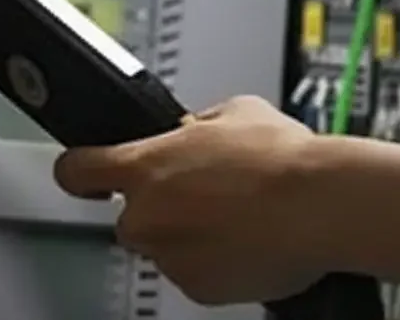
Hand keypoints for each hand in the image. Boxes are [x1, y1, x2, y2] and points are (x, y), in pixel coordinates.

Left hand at [52, 96, 324, 305]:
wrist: (322, 206)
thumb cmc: (284, 160)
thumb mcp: (236, 111)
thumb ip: (198, 125)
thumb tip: (194, 132)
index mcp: (146, 165)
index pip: (78, 169)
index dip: (80, 169)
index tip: (84, 174)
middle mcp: (146, 214)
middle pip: (132, 213)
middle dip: (164, 204)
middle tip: (209, 191)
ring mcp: (170, 256)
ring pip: (168, 244)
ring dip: (194, 232)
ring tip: (242, 214)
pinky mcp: (199, 288)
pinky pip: (197, 272)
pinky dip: (217, 260)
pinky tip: (251, 238)